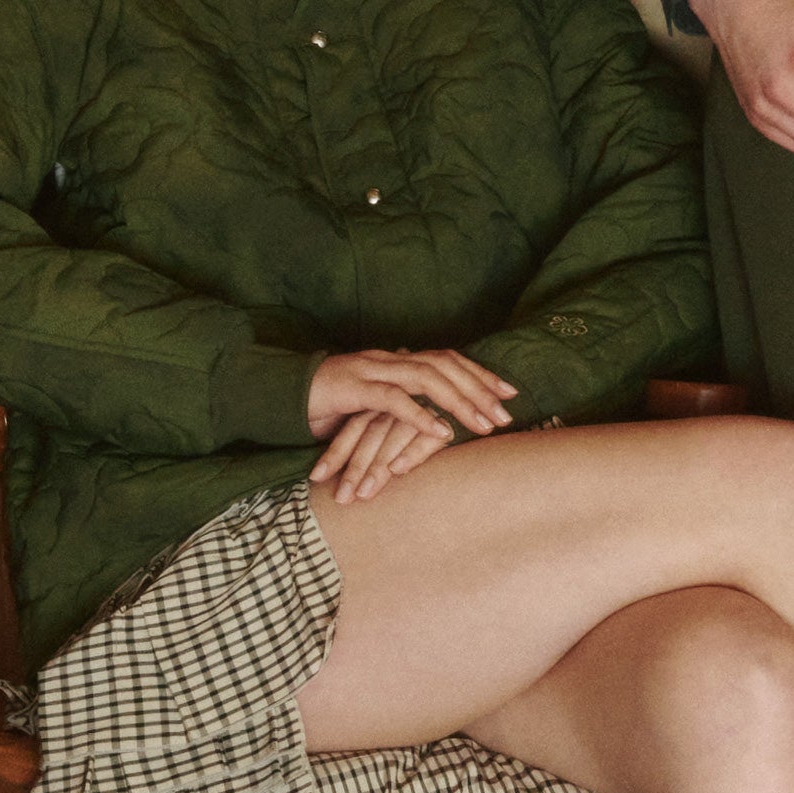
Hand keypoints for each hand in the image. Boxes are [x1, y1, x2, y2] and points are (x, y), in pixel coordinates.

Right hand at [308, 348, 516, 503]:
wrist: (283, 393)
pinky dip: (420, 416)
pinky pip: (393, 401)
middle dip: (479, 388)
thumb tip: (436, 412)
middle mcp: (390, 359)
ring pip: (426, 378)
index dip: (480, 373)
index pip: (448, 359)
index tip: (510, 392)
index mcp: (397, 360)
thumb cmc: (331, 402)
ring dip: (459, 402)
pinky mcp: (354, 389)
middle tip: (505, 414)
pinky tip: (441, 433)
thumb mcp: (374, 401)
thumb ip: (402, 399)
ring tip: (483, 424)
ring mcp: (372, 370)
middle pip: (445, 364)